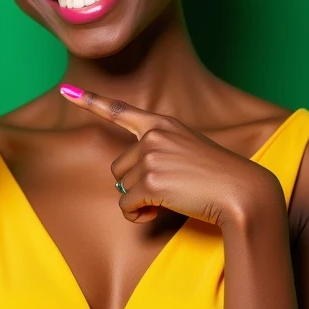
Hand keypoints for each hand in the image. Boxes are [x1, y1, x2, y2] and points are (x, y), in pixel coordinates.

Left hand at [59, 86, 275, 227]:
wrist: (241, 191)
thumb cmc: (218, 176)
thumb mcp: (188, 150)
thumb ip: (158, 153)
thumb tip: (125, 184)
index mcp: (162, 123)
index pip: (120, 111)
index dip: (91, 102)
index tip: (66, 92)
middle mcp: (153, 136)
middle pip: (119, 166)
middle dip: (135, 185)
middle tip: (164, 191)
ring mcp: (150, 157)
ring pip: (122, 188)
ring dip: (139, 201)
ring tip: (168, 200)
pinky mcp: (150, 181)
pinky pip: (127, 206)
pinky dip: (138, 215)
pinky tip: (159, 212)